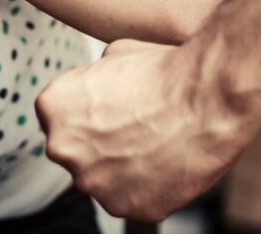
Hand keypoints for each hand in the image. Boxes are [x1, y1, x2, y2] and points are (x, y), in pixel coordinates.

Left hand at [35, 39, 256, 220]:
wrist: (207, 100)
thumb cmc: (166, 73)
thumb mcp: (116, 53)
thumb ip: (94, 76)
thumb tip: (98, 81)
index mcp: (52, 107)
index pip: (60, 116)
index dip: (90, 112)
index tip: (113, 108)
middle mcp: (62, 148)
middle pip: (77, 151)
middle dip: (101, 142)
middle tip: (136, 127)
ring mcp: (93, 183)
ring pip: (103, 178)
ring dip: (122, 166)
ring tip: (157, 143)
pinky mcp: (126, 207)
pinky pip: (132, 199)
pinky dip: (148, 187)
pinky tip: (167, 163)